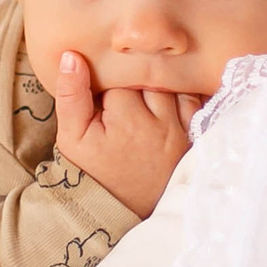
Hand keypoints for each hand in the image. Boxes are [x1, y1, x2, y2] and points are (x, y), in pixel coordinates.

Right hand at [50, 51, 202, 217]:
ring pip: (175, 85)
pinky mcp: (193, 139)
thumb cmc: (93, 173)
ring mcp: (181, 131)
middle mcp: (160, 122)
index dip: (111, 80)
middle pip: (152, 77)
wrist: (120, 210)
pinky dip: (185, 96)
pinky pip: (196, 103)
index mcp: (127, 118)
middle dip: (137, 81)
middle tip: (124, 99)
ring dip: (162, 86)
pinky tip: (170, 99)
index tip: (104, 97)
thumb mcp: (72, 137)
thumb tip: (72, 56)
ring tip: (144, 100)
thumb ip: (70, 95)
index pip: (122, 76)